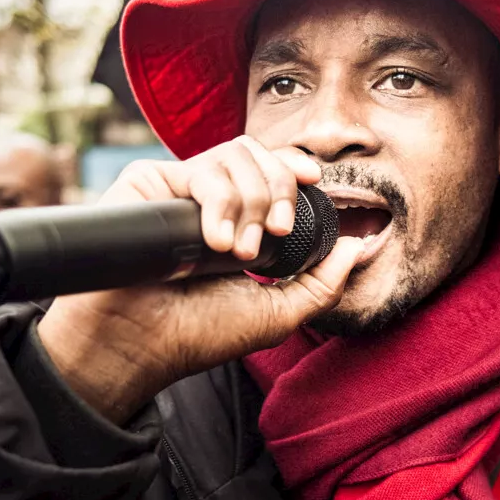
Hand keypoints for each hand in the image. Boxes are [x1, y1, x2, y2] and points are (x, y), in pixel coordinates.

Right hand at [36, 137, 363, 423]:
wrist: (142, 343)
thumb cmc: (198, 335)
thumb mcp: (278, 313)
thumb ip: (323, 283)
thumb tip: (358, 245)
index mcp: (239, 222)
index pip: (272, 171)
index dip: (295, 166)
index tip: (315, 180)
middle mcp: (209, 200)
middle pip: (259, 155)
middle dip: (278, 190)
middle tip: (272, 234)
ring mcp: (179, 189)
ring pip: (235, 155)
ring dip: (249, 201)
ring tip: (237, 251)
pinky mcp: (148, 183)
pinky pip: (202, 169)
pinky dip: (220, 202)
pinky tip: (214, 242)